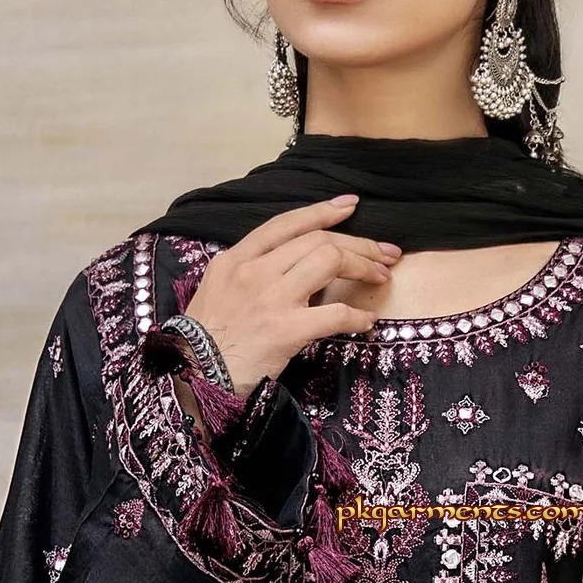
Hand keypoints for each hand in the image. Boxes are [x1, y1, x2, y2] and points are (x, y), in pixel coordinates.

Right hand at [182, 197, 401, 396]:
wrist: (198, 375)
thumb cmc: (209, 337)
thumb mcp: (219, 289)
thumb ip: (251, 270)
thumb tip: (291, 263)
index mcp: (236, 258)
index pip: (286, 223)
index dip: (321, 211)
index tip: (349, 206)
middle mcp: (254, 271)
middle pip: (318, 240)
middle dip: (359, 244)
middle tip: (384, 253)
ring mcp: (271, 298)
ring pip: (330, 261)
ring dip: (363, 267)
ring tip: (381, 277)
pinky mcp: (286, 329)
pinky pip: (335, 314)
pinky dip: (357, 316)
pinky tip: (366, 320)